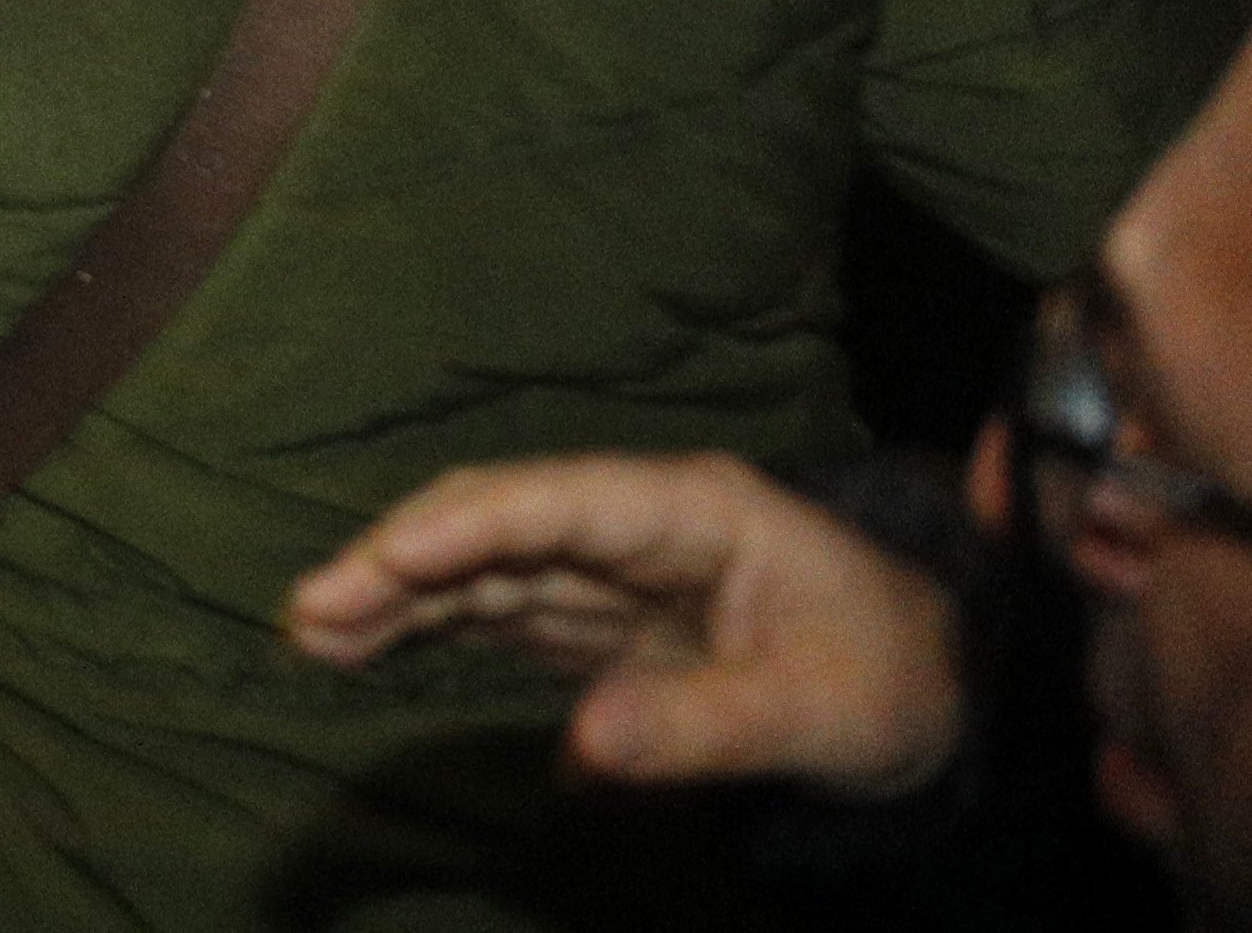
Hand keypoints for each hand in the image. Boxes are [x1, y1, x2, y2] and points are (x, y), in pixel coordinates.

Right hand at [280, 453, 961, 798]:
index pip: (555, 504)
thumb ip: (701, 724)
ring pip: (486, 566)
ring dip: (400, 594)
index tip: (383, 563)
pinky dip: (433, 624)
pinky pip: (502, 610)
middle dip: (402, 559)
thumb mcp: (818, 713)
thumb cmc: (894, 683)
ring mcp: (615, 569)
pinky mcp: (603, 619)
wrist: (941, 696)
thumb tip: (582, 747)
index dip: (463, 528)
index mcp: (693, 512)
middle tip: (310, 611)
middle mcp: (637, 525)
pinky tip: (368, 644)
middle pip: (499, 524)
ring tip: (312, 631)